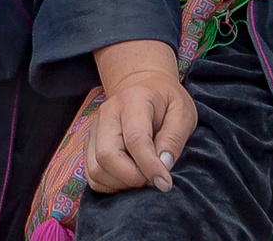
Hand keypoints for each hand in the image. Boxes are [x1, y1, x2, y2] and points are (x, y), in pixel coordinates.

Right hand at [85, 65, 197, 194]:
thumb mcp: (182, 112)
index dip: (150, 166)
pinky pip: (91, 174)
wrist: (143, 86)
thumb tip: (163, 165)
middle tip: (151, 180)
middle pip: (107, 155)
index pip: (135, 139)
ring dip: (120, 183)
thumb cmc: (166, 101)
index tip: (165, 183)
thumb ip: (174, 138)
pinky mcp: (90, 143)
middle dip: (131, 178)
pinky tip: (128, 178)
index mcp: (132, 101)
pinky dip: (109, 184)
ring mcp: (94, 128)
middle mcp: (107, 113)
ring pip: (96, 169)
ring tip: (141, 178)